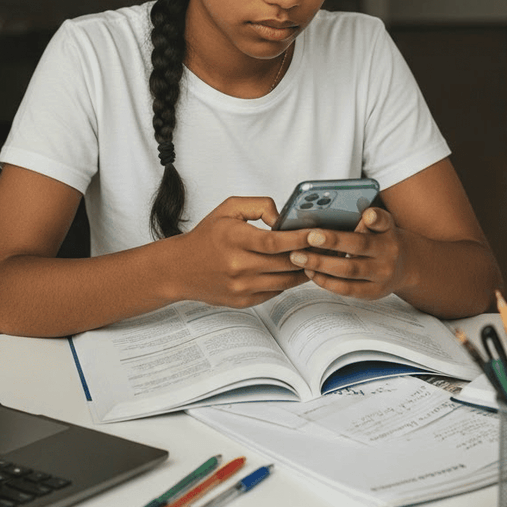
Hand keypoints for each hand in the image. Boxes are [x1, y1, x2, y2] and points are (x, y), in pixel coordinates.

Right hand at [169, 196, 311, 308]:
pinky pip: (275, 292)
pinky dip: (287, 281)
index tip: (317, 234)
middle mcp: (237, 265)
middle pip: (284, 263)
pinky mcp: (244, 301)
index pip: (274, 242)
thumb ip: (260, 205)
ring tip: (314, 258)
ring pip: (284, 281)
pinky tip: (294, 270)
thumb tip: (284, 220)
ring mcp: (241, 286)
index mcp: (234, 239)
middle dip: (308, 254)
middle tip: (325, 246)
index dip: (299, 239)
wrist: (180, 268)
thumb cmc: (207, 236)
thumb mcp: (229, 208)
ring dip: (303, 270)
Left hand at [288, 207, 404, 299]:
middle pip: (359, 246)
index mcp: (388, 231)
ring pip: (349, 270)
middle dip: (332, 242)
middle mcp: (388, 253)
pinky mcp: (372, 292)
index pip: (383, 222)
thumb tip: (355, 213)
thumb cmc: (383, 240)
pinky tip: (310, 272)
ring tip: (298, 257)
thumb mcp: (382, 224)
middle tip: (308, 237)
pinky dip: (326, 281)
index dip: (375, 218)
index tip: (366, 215)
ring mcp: (381, 275)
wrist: (405, 266)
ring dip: (321, 264)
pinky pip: (346, 288)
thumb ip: (370, 218)